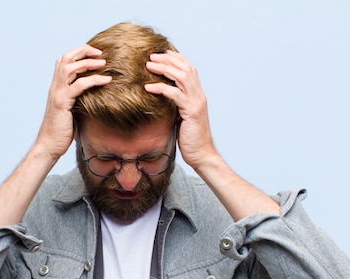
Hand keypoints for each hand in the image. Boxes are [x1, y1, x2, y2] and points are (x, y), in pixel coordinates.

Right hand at [36, 45, 111, 159]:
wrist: (49, 145)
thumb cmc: (62, 131)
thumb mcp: (71, 110)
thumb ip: (78, 99)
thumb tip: (95, 94)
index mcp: (57, 86)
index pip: (64, 60)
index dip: (79, 52)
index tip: (95, 53)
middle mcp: (55, 87)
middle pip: (66, 58)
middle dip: (83, 51)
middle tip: (100, 52)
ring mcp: (57, 93)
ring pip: (70, 67)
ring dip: (88, 62)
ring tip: (104, 63)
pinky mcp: (62, 102)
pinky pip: (79, 85)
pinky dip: (94, 80)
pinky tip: (106, 80)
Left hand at [144, 51, 216, 169]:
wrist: (201, 154)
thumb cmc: (189, 139)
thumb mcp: (180, 117)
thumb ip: (174, 105)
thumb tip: (160, 98)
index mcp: (197, 94)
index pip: (189, 68)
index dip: (175, 58)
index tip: (160, 53)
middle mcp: (199, 95)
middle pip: (185, 68)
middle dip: (167, 59)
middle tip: (150, 56)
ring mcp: (196, 102)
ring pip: (182, 76)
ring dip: (164, 68)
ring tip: (148, 65)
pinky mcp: (191, 111)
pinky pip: (175, 94)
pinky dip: (161, 88)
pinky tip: (148, 87)